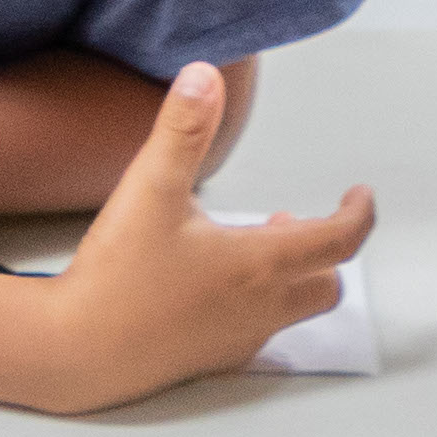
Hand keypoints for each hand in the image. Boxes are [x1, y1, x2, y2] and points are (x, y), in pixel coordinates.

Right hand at [44, 66, 373, 411]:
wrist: (78, 352)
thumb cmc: (119, 278)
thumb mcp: (151, 189)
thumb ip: (182, 130)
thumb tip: (204, 78)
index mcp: (262, 264)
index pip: (340, 240)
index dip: (359, 213)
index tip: (358, 194)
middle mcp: (261, 307)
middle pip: (325, 282)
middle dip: (324, 250)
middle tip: (298, 221)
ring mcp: (237, 339)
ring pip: (291, 311)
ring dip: (290, 278)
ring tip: (253, 248)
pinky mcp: (210, 359)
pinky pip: (254, 333)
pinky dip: (255, 306)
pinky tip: (215, 288)